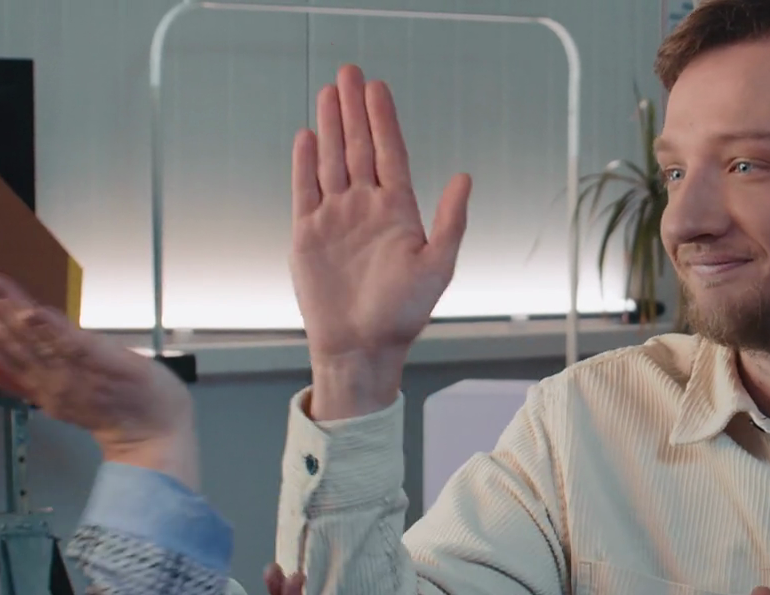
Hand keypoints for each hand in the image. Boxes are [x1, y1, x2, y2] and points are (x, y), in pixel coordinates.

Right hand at [0, 254, 198, 488]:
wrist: (153, 432)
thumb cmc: (106, 405)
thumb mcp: (47, 390)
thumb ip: (5, 373)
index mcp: (31, 382)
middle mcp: (44, 377)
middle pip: (0, 338)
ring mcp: (71, 371)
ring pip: (29, 339)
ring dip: (3, 309)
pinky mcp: (100, 363)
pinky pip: (68, 346)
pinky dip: (46, 329)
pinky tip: (26, 309)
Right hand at [291, 64, 471, 419]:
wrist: (361, 346)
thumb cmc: (403, 314)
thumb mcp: (438, 266)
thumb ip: (451, 221)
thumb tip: (464, 177)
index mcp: (398, 211)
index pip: (390, 153)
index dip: (384, 120)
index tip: (378, 88)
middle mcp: (366, 208)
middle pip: (359, 148)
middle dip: (354, 110)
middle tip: (350, 72)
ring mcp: (336, 219)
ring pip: (332, 162)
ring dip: (330, 126)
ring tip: (328, 92)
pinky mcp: (308, 235)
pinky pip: (305, 190)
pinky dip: (305, 164)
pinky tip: (308, 137)